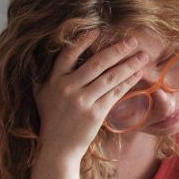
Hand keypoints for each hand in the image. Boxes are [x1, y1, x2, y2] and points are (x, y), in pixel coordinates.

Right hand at [33, 29, 148, 160]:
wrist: (58, 148)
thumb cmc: (51, 119)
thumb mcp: (40, 95)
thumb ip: (40, 75)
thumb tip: (35, 57)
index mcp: (54, 80)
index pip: (68, 54)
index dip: (83, 41)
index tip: (98, 30)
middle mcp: (67, 88)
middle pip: (97, 63)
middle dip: (117, 50)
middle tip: (132, 40)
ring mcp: (82, 101)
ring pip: (110, 77)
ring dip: (129, 64)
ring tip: (143, 55)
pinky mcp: (95, 113)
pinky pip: (115, 93)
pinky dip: (127, 82)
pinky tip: (137, 74)